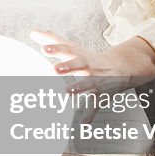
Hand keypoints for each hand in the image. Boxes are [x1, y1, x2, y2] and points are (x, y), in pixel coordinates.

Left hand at [30, 31, 154, 123]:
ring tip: (67, 91)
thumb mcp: (73, 47)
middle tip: (55, 69)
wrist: (121, 68)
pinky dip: (90, 114)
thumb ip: (53, 40)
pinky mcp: (101, 95)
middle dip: (68, 67)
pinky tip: (83, 123)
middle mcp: (88, 67)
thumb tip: (33, 32)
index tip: (44, 49)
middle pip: (78, 64)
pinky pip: (96, 105)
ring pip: (88, 84)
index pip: (67, 50)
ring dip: (79, 88)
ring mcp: (96, 81)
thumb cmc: (89, 58)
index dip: (56, 49)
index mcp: (79, 55)